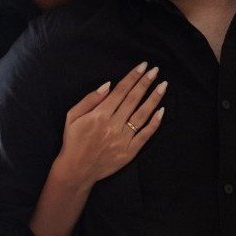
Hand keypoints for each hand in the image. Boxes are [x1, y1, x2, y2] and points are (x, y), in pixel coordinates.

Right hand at [57, 62, 165, 186]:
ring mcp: (122, 139)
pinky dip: (154, 123)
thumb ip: (90, 99)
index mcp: (99, 114)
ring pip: (142, 115)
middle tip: (155, 70)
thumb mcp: (72, 116)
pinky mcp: (129, 151)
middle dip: (145, 82)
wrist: (76, 170)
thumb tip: (108, 84)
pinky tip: (162, 111)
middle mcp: (113, 125)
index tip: (142, 66)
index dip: (133, 77)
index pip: (120, 91)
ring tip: (163, 86)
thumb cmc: (73, 141)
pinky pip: (145, 135)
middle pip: (133, 99)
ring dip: (154, 99)